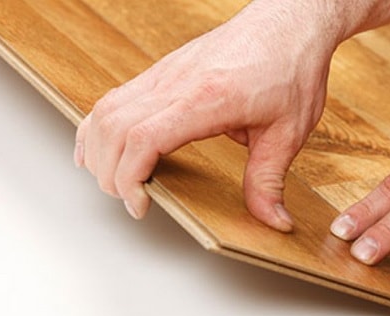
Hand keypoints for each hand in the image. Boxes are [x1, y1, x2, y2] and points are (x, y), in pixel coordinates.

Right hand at [73, 4, 335, 229]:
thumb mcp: (288, 132)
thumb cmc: (290, 67)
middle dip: (110, 173)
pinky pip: (116, 97)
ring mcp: (165, 73)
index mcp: (206, 98)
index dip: (130, 177)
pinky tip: (101, 147)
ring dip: (99, 150)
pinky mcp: (163, 71)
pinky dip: (100, 125)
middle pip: (113, 128)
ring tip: (116, 182)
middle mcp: (176, 82)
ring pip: (106, 110)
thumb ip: (270, 179)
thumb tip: (273, 220)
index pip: (143, 137)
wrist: (289, 21)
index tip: (141, 204)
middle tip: (133, 200)